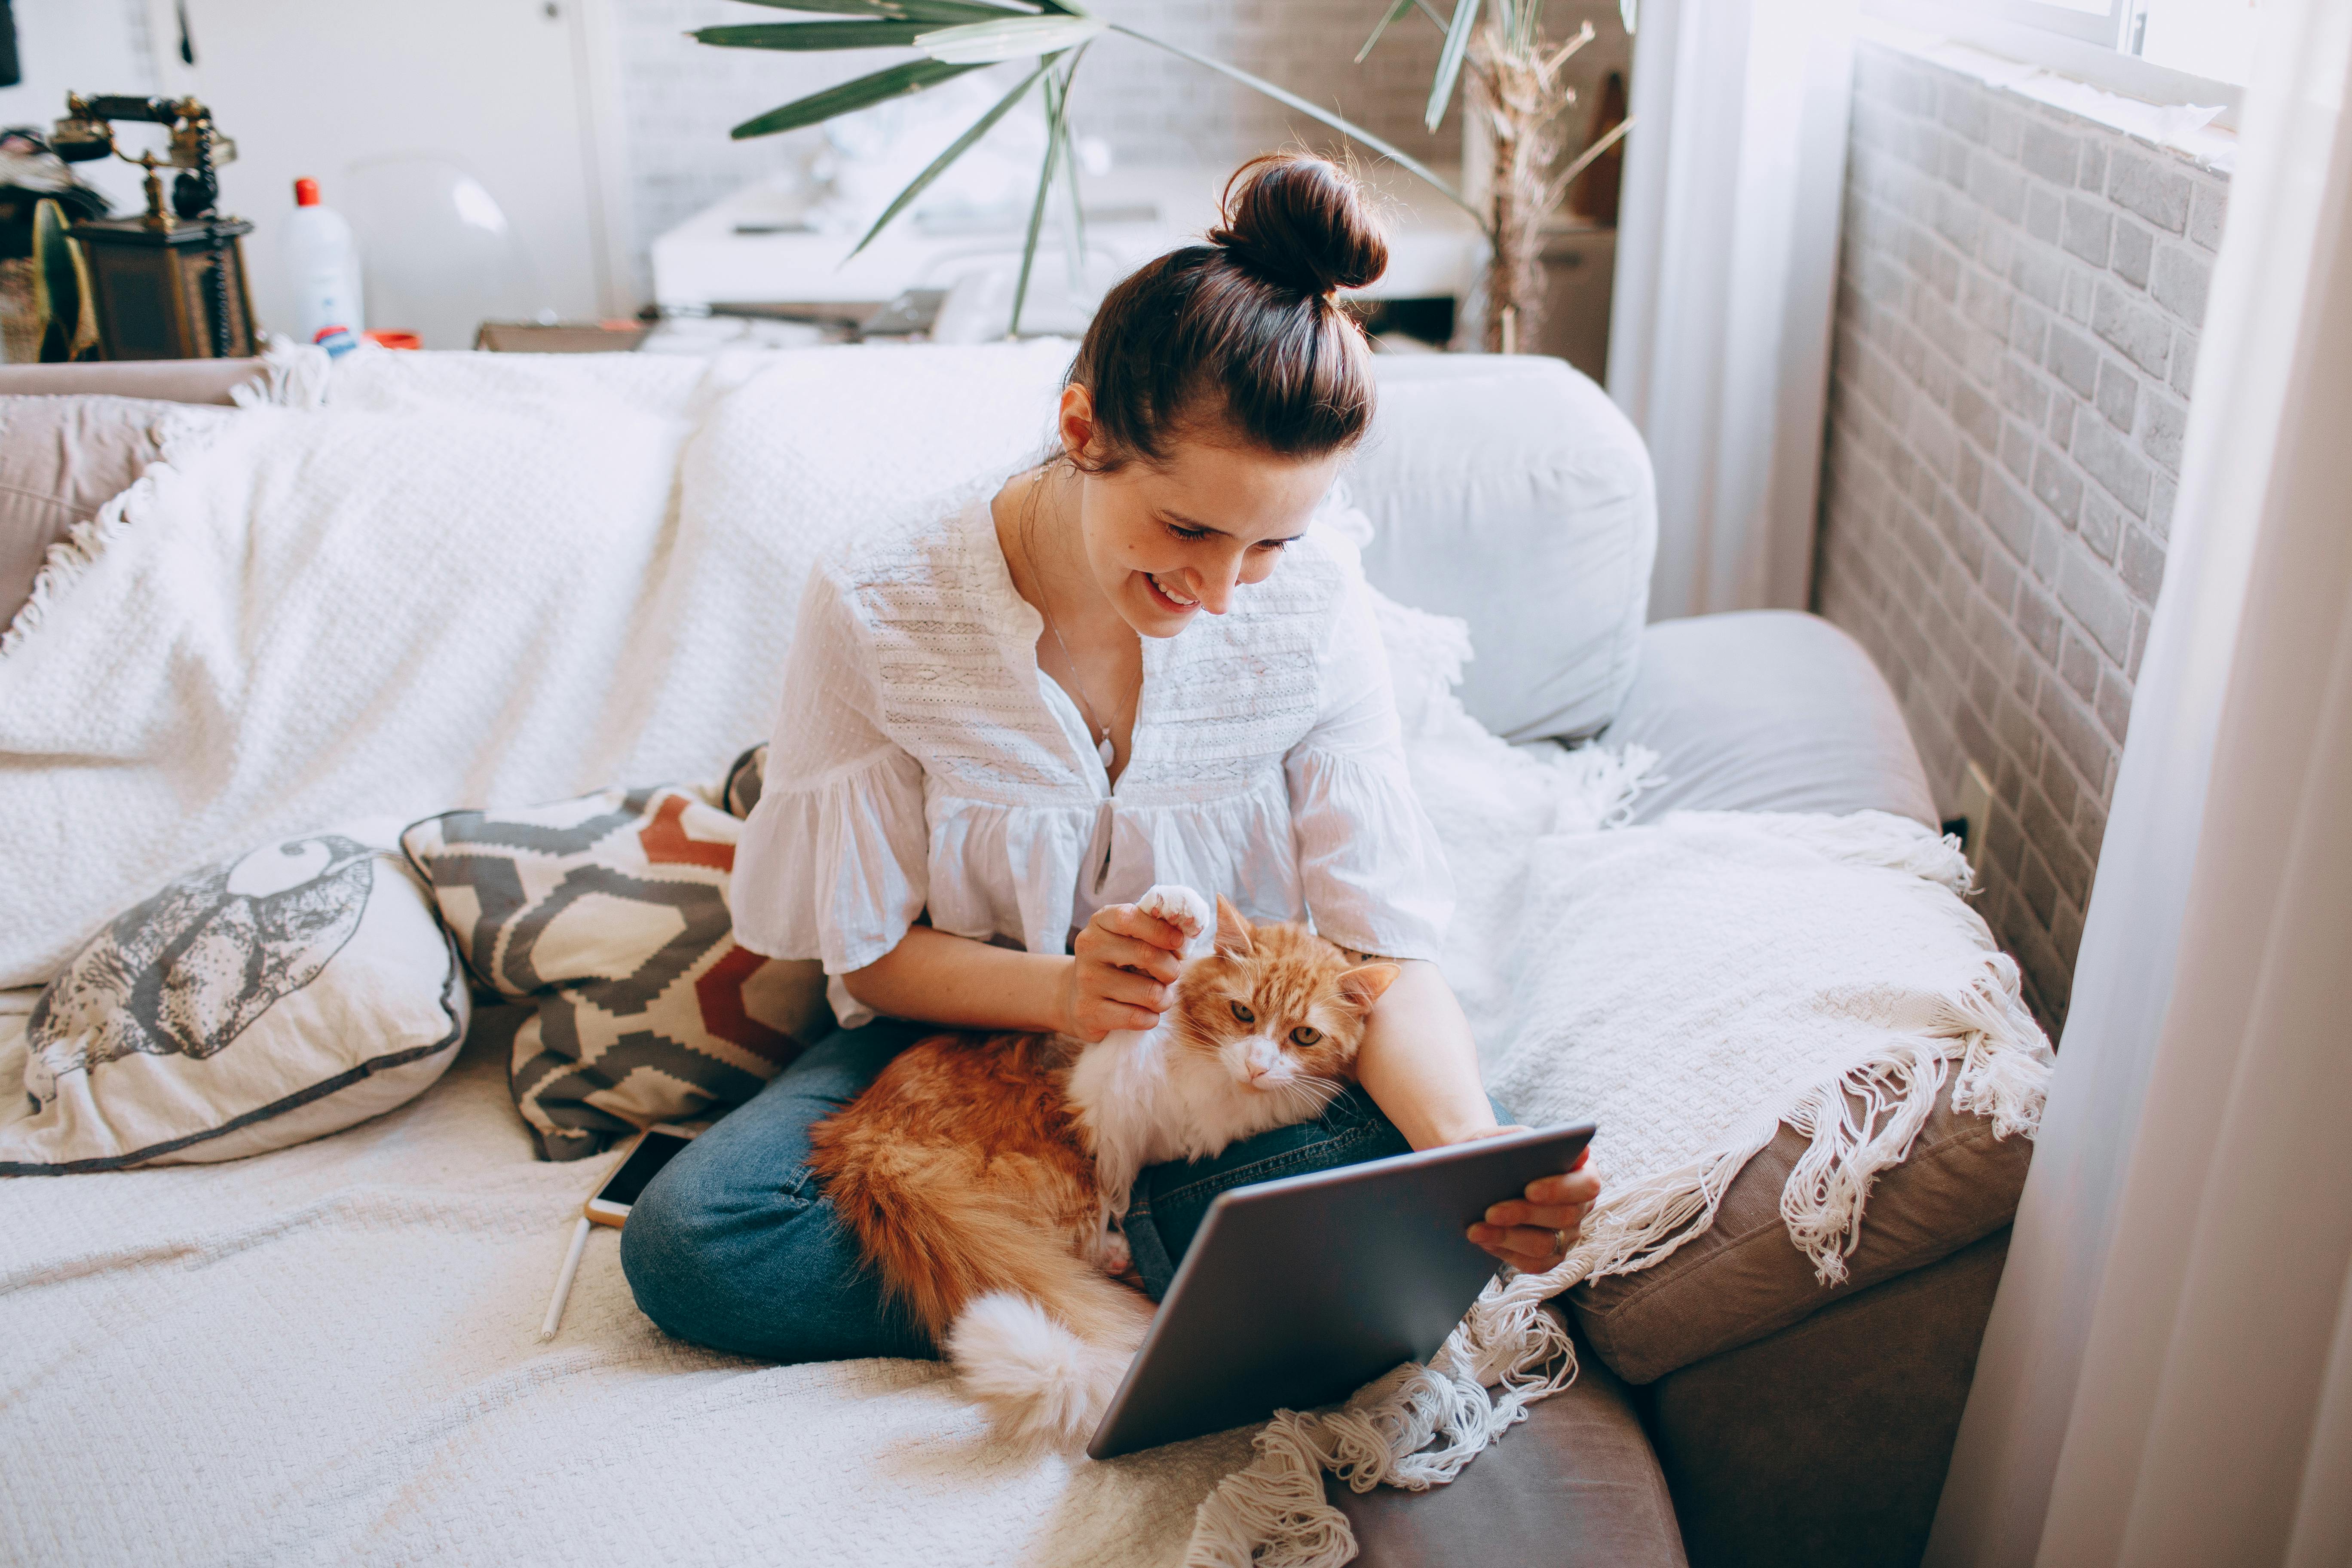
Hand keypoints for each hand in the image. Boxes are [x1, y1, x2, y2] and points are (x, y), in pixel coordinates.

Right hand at [1059, 902, 1187, 1040]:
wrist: (1079, 997)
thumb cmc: (1119, 963)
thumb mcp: (1131, 939)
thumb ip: (1155, 931)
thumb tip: (1188, 932)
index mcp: (1101, 922)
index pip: (1129, 918)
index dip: (1160, 930)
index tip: (1177, 942)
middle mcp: (1089, 948)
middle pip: (1146, 955)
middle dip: (1171, 969)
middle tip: (1171, 975)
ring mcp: (1086, 981)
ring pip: (1149, 992)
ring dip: (1164, 998)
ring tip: (1158, 997)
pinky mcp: (1088, 1012)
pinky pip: (1138, 1017)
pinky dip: (1151, 1018)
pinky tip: (1144, 1014)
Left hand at [1462, 1130, 1598, 1272]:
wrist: (1481, 1172)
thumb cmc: (1498, 1151)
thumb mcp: (1503, 1138)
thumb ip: (1520, 1138)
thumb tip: (1534, 1142)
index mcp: (1582, 1173)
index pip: (1586, 1184)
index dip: (1559, 1189)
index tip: (1529, 1189)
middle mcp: (1580, 1206)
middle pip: (1564, 1217)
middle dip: (1524, 1214)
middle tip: (1490, 1212)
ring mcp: (1567, 1234)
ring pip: (1546, 1245)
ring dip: (1508, 1237)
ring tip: (1476, 1230)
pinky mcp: (1550, 1256)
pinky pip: (1534, 1264)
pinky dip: (1506, 1252)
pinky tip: (1483, 1240)